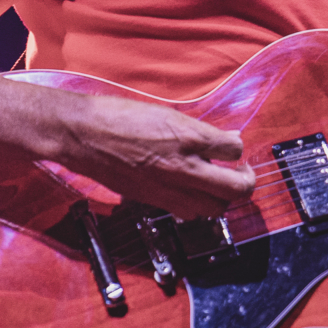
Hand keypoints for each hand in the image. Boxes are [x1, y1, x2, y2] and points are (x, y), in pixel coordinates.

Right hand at [63, 94, 254, 220]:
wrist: (83, 135)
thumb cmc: (118, 117)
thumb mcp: (165, 114)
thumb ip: (198, 130)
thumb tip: (225, 138)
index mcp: (189, 136)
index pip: (235, 148)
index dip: (238, 148)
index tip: (234, 148)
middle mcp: (184, 166)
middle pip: (236, 189)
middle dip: (245, 181)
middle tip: (241, 172)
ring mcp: (170, 188)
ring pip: (216, 208)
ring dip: (222, 198)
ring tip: (217, 184)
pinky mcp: (154, 201)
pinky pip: (189, 213)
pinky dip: (198, 206)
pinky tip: (192, 192)